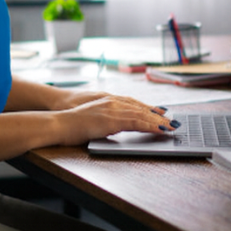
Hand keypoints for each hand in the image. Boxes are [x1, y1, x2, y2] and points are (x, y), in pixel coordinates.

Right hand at [54, 95, 176, 145]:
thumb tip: (112, 128)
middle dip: (157, 115)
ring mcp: (112, 109)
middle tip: (172, 120)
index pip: (133, 103)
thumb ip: (104, 121)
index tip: (160, 112)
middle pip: (140, 107)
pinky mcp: (112, 119)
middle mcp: (112, 102)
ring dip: (158, 120)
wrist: (58, 122)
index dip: (148, 108)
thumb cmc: (70, 123)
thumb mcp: (91, 119)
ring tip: (171, 126)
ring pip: (142, 114)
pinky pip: (136, 122)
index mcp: (107, 100)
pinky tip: (160, 129)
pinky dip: (151, 125)